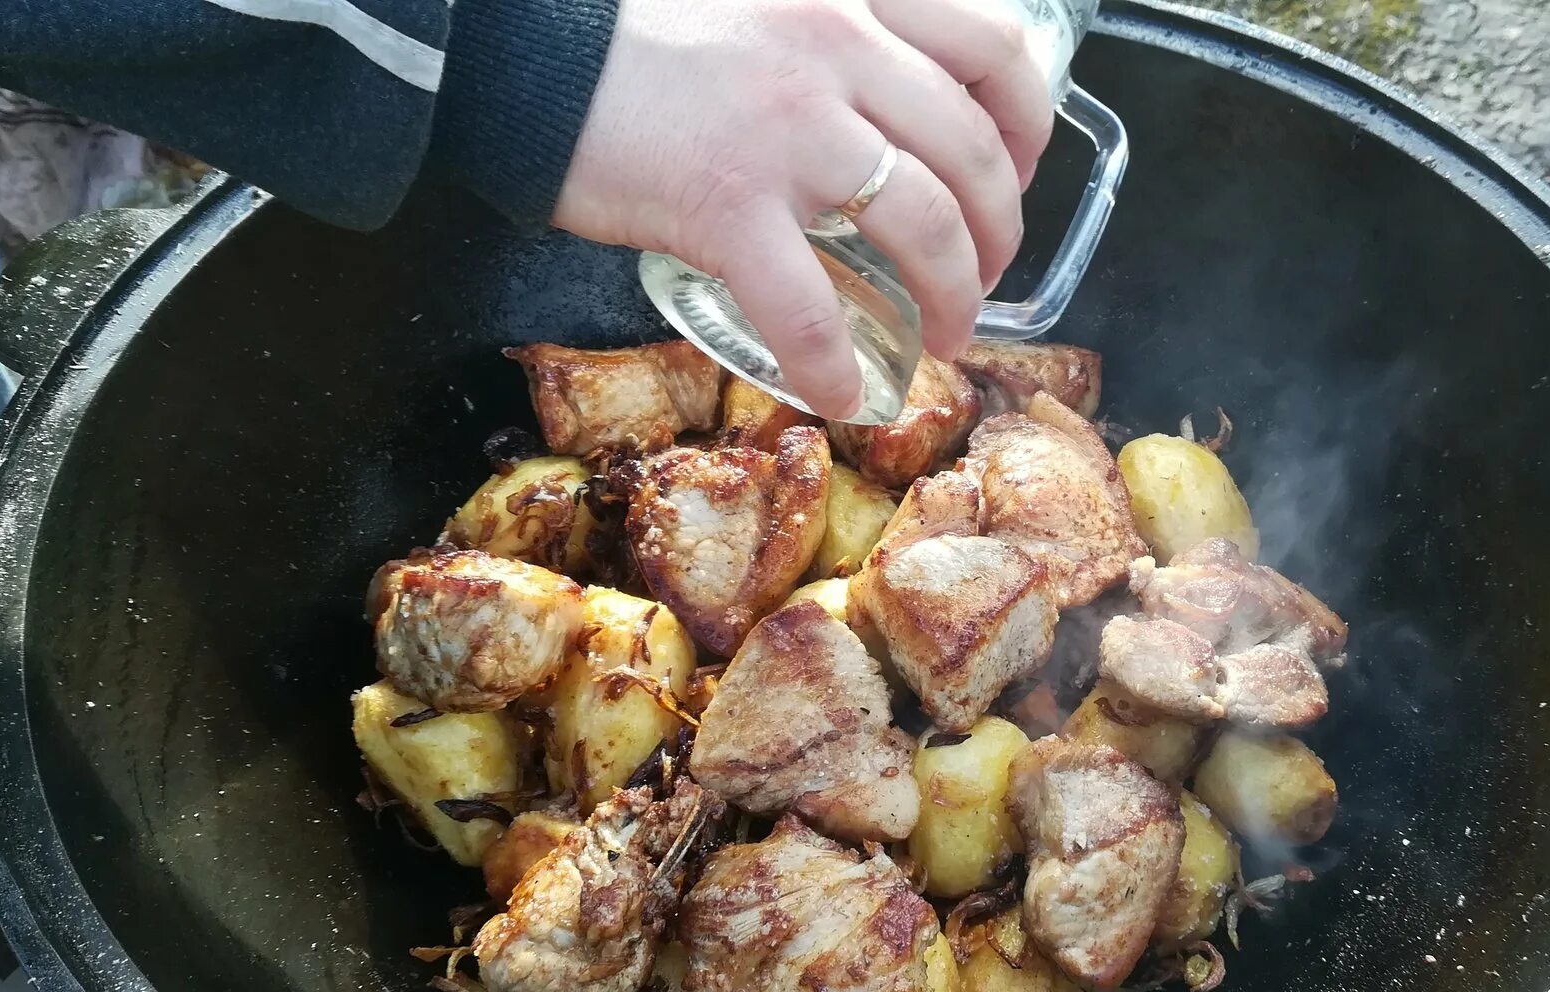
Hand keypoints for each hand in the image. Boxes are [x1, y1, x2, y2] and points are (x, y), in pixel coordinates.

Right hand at [554, 0, 1054, 418]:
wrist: (521, 52)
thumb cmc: (635, 33)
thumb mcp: (765, 2)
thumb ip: (832, 38)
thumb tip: (885, 111)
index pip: (995, 48)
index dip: (1028, 125)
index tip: (1015, 173)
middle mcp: (840, 48)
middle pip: (974, 154)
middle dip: (998, 236)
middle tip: (981, 277)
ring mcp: (790, 128)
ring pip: (925, 226)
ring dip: (951, 298)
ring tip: (942, 336)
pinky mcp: (728, 203)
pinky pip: (808, 306)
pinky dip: (834, 365)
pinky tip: (841, 395)